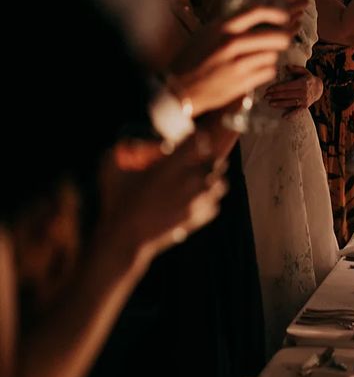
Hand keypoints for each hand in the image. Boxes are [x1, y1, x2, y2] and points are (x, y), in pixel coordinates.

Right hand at [99, 134, 226, 264]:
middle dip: (207, 156)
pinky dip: (209, 200)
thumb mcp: (110, 169)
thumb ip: (119, 149)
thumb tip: (128, 139)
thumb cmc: (116, 203)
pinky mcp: (196, 219)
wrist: (123, 239)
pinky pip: (215, 205)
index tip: (189, 138)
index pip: (198, 141)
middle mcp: (188, 182)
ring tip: (200, 177)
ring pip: (220, 184)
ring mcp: (195, 202)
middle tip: (196, 157)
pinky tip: (196, 198)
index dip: (195, 137)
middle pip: (214, 161)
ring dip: (213, 178)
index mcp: (170, 166)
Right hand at [168, 6, 290, 116]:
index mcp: (221, 27)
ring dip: (270, 56)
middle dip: (282, 38)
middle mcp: (231, 43)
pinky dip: (265, 71)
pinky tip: (255, 71)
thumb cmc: (191, 59)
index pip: (257, 12)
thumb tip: (254, 16)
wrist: (179, 88)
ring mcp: (237, 64)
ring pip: (272, 55)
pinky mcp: (242, 83)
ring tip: (259, 58)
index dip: (275, 13)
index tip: (283, 17)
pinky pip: (268, 72)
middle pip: (274, 36)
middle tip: (283, 40)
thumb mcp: (206, 33)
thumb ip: (228, 24)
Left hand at [263, 66, 322, 118]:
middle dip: (275, 96)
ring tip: (270, 104)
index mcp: (303, 83)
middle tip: (266, 97)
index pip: (287, 86)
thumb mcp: (304, 71)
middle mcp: (304, 92)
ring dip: (279, 104)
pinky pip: (297, 111)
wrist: (319, 88)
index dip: (277, 88)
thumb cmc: (308, 78)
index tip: (268, 89)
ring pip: (290, 103)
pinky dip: (291, 114)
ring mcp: (305, 100)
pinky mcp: (305, 106)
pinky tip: (283, 116)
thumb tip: (286, 66)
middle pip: (287, 95)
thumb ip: (295, 68)